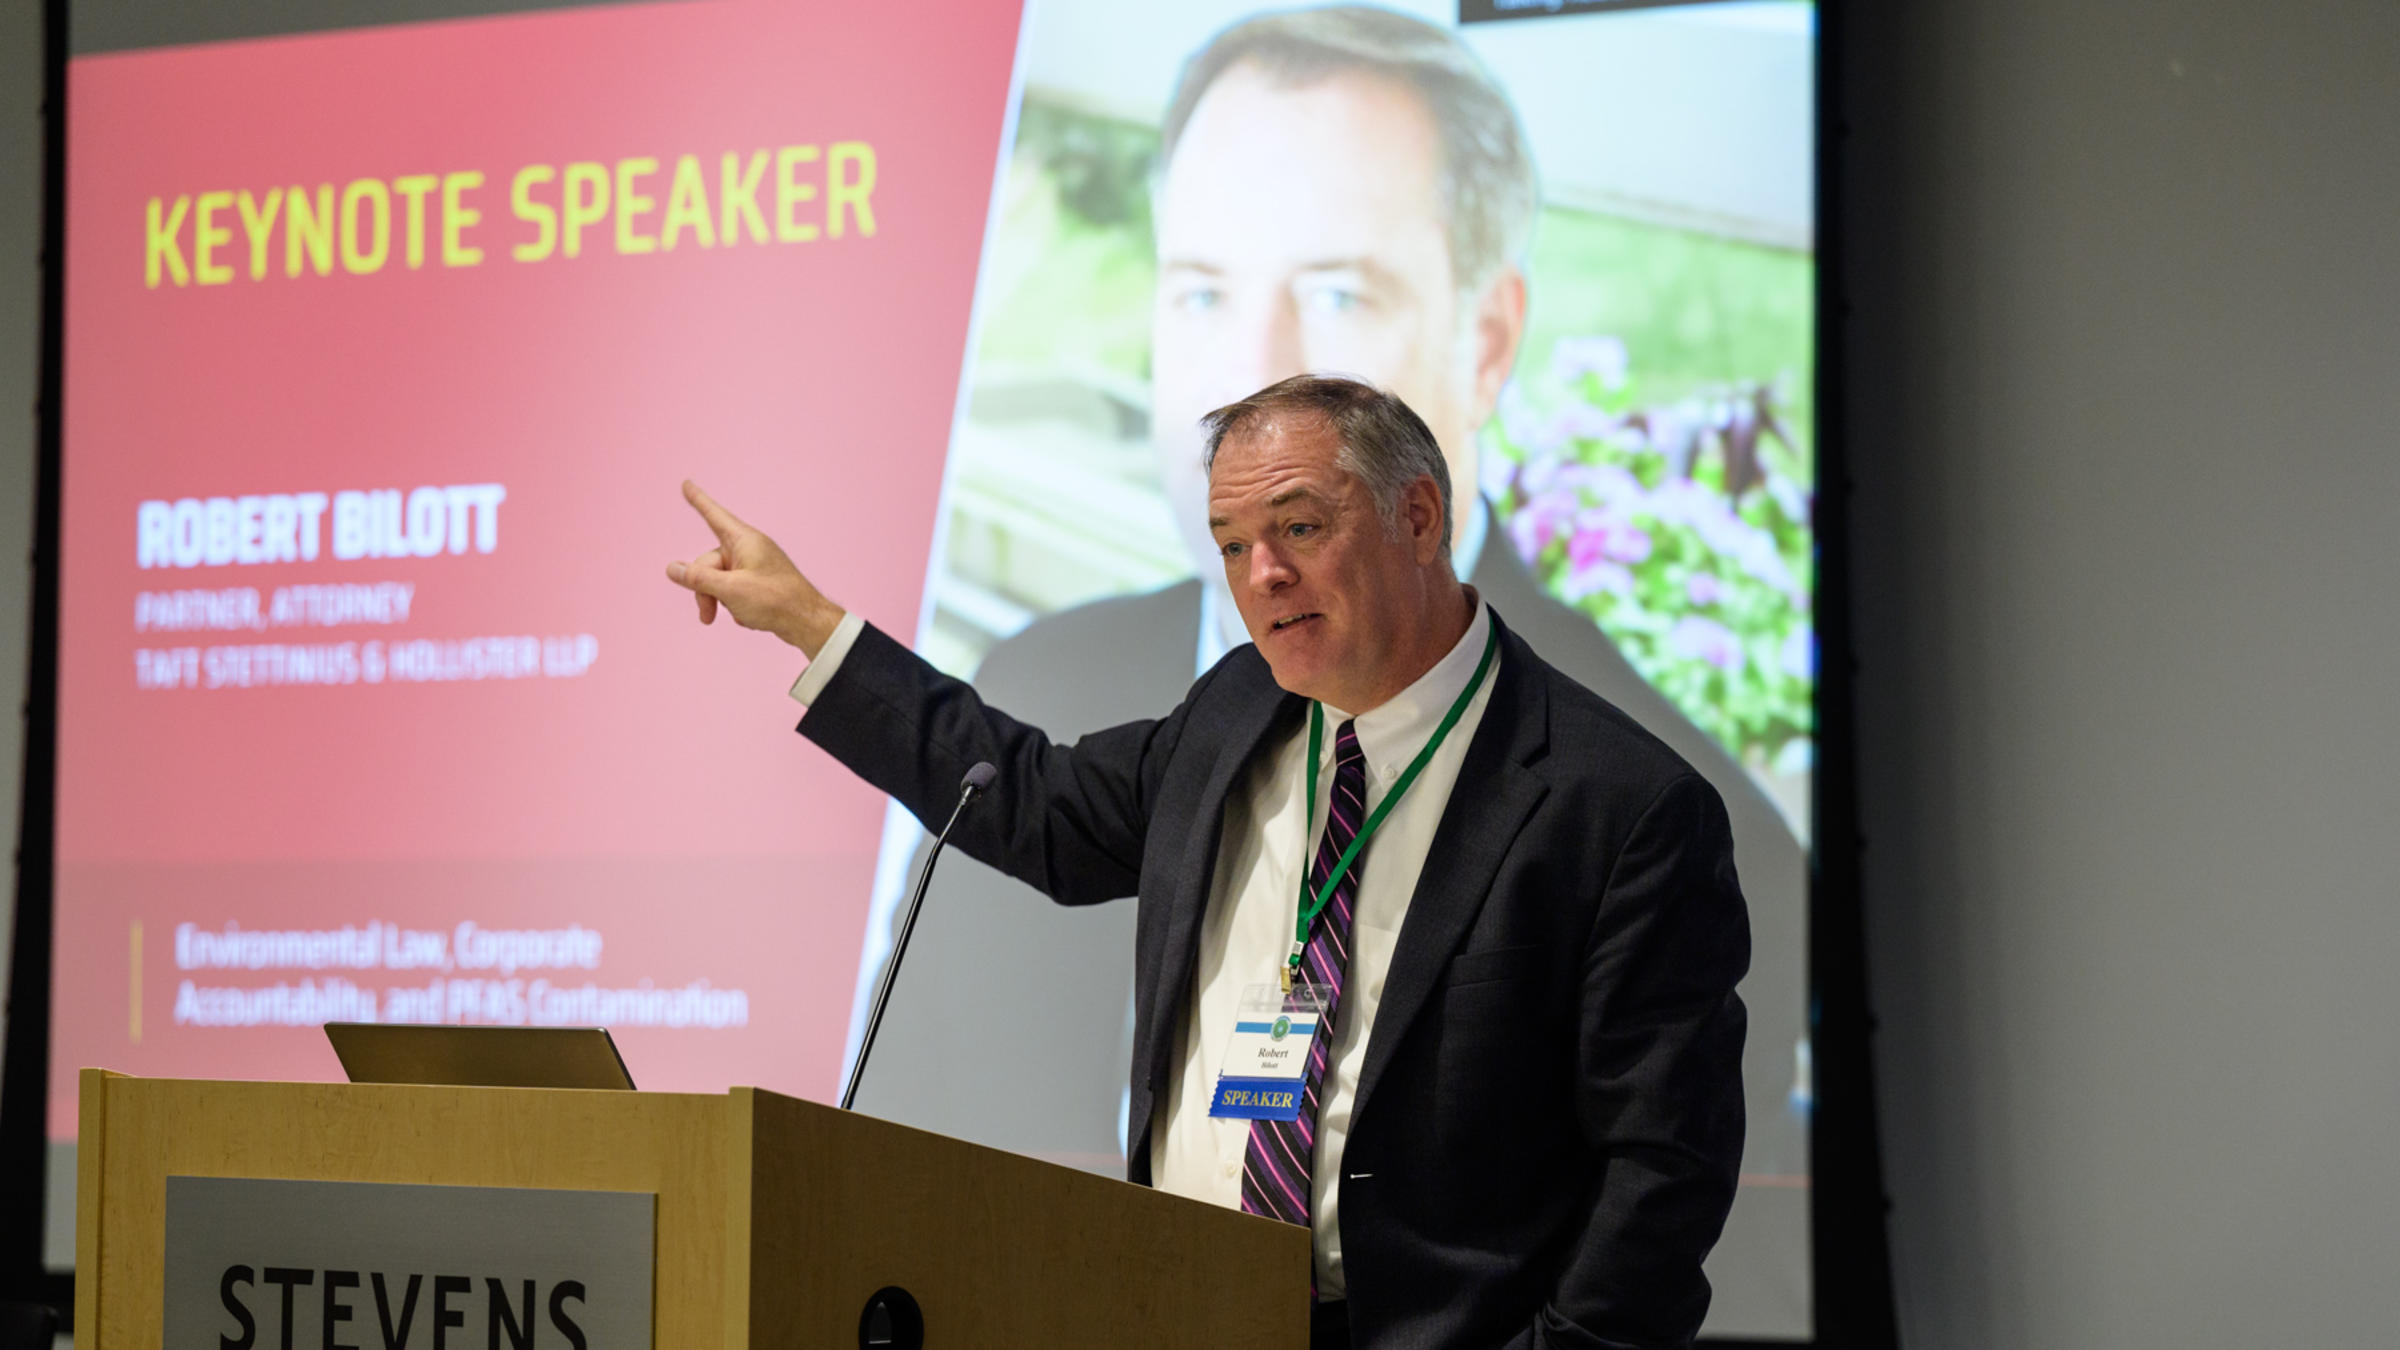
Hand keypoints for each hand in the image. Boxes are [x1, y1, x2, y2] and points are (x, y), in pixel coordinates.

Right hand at [664, 479, 844, 655]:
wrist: (806, 622)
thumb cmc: (775, 601)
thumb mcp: (730, 590)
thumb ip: (698, 578)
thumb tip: (672, 568)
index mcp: (744, 540)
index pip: (714, 515)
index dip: (698, 500)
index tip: (686, 483)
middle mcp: (748, 548)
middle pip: (708, 562)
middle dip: (703, 589)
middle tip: (707, 615)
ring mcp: (753, 565)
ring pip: (718, 579)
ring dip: (718, 600)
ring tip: (736, 615)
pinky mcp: (758, 582)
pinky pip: (732, 589)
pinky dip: (734, 604)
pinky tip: (750, 616)